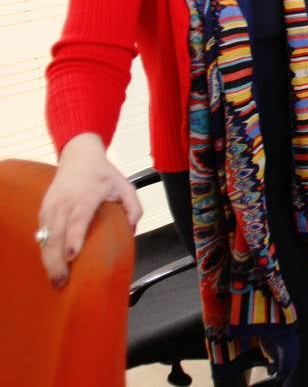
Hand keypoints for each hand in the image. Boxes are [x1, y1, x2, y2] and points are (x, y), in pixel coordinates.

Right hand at [37, 133, 141, 286]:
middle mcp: (65, 203)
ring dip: (48, 259)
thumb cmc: (104, 175)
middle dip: (57, 260)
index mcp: (86, 196)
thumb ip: (133, 207)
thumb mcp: (125, 185)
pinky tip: (51, 265)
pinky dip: (45, 250)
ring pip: (46, 237)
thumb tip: (131, 229)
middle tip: (62, 281)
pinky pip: (42, 234)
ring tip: (56, 280)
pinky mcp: (44, 211)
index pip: (78, 219)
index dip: (74, 237)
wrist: (78, 157)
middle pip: (57, 234)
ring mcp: (51, 207)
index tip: (72, 255)